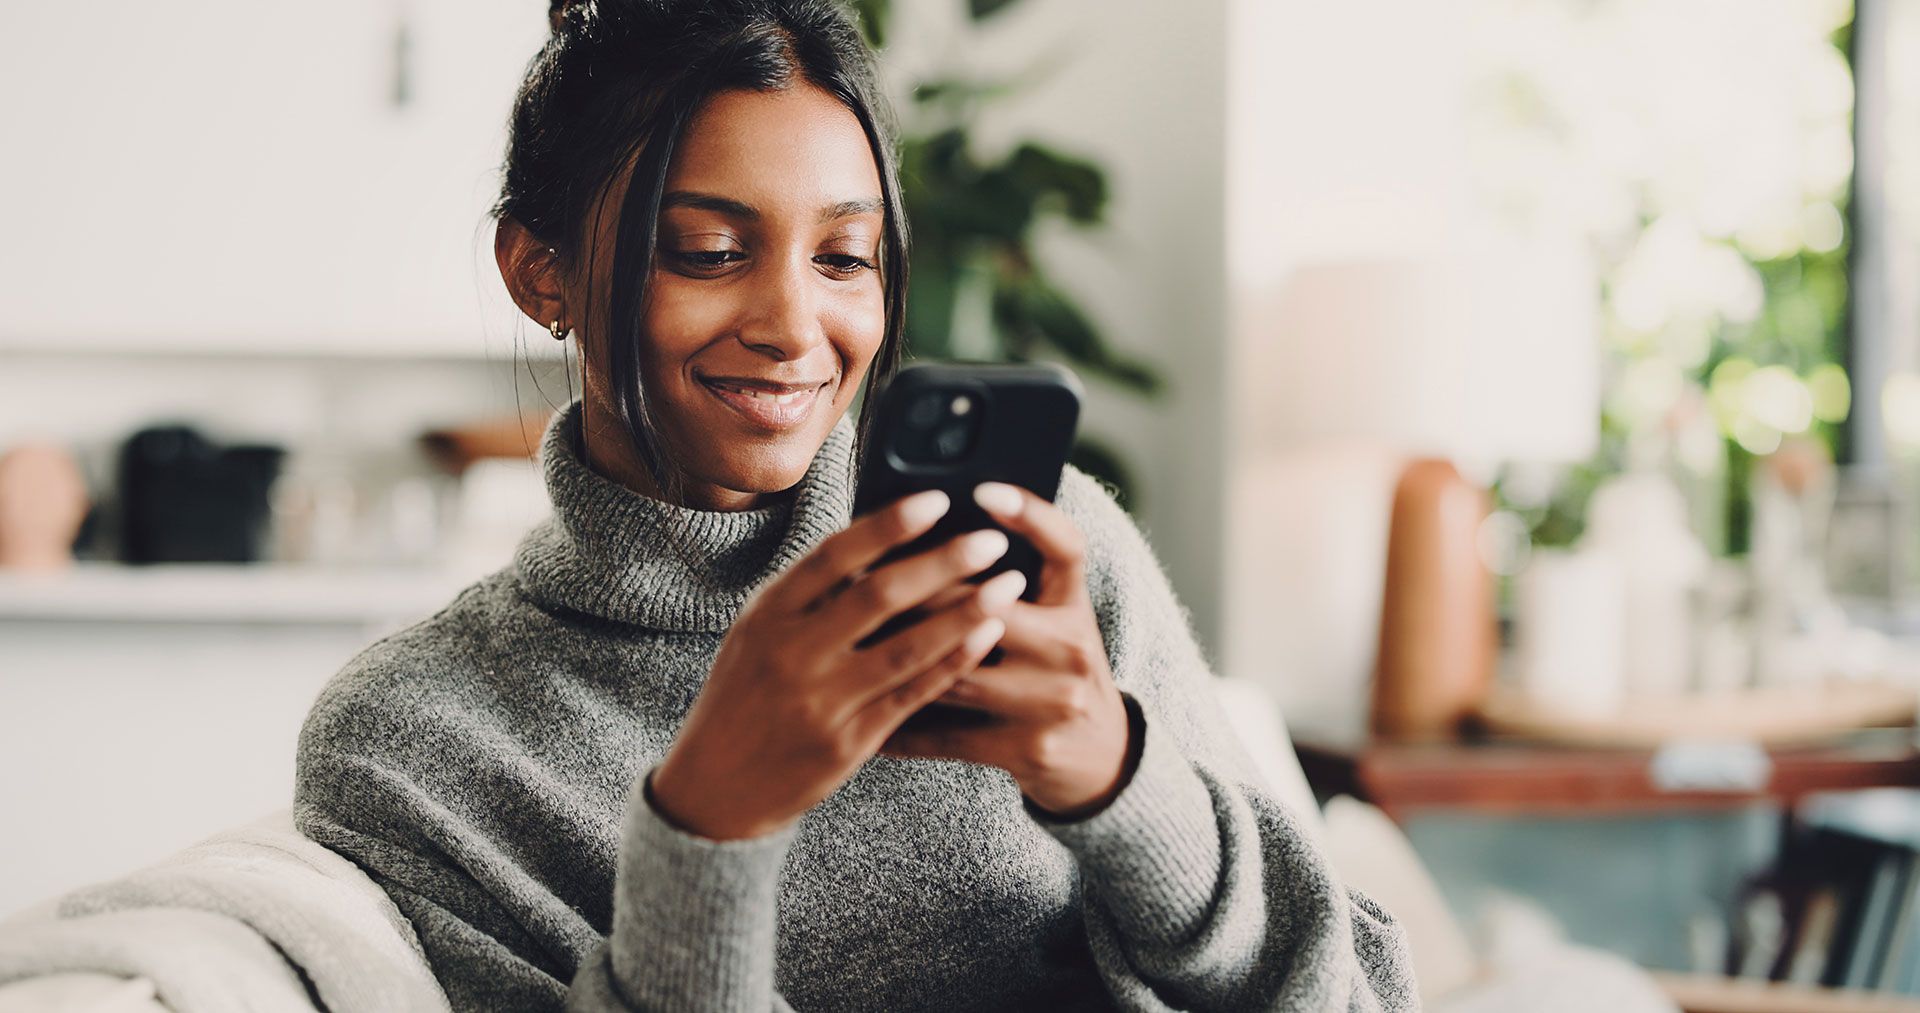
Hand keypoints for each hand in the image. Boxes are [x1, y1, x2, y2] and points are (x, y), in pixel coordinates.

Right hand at [650, 490, 1026, 840]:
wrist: (714, 788)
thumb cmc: (744, 695)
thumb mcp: (756, 633)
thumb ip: (808, 592)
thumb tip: (878, 536)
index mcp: (768, 614)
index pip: (834, 555)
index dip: (890, 524)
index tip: (938, 499)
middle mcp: (792, 653)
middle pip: (879, 594)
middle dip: (943, 561)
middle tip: (991, 538)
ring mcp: (822, 702)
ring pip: (907, 647)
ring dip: (964, 612)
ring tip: (1009, 584)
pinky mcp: (848, 743)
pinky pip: (913, 695)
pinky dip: (953, 662)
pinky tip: (987, 636)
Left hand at [882, 483, 1131, 818]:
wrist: (1099, 754)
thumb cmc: (1052, 668)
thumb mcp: (1050, 618)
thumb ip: (1009, 582)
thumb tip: (929, 533)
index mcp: (1075, 605)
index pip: (1065, 546)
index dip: (1030, 514)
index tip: (984, 490)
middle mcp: (1073, 648)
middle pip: (987, 607)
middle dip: (918, 594)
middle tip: (859, 576)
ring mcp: (1053, 701)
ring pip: (957, 671)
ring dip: (895, 657)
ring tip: (846, 640)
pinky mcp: (1027, 747)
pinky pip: (948, 732)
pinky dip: (899, 723)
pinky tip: (857, 707)